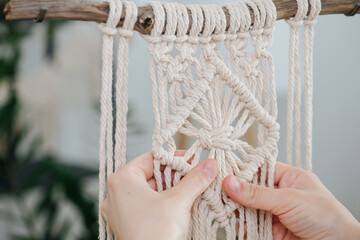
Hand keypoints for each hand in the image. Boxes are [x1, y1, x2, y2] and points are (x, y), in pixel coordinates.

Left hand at [101, 151, 218, 239]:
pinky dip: (162, 203)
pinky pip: (146, 206)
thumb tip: (209, 165)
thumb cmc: (155, 235)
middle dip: (174, 175)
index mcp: (122, 180)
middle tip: (194, 175)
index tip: (192, 161)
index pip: (151, 158)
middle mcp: (116, 194)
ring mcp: (120, 211)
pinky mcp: (128, 225)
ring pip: (149, 191)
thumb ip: (194, 179)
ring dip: (171, 189)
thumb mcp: (178, 201)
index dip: (173, 159)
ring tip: (190, 190)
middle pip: (150, 174)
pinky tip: (179, 205)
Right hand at [223, 162, 359, 239]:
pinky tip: (234, 224)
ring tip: (221, 208)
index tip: (224, 174)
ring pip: (250, 209)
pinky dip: (243, 226)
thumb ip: (257, 193)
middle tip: (218, 193)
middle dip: (236, 192)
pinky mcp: (273, 231)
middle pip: (252, 190)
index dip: (243, 172)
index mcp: (290, 178)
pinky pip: (253, 226)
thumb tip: (231, 182)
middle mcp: (282, 194)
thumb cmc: (327, 217)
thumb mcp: (289, 199)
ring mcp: (277, 213)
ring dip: (237, 210)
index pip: (260, 170)